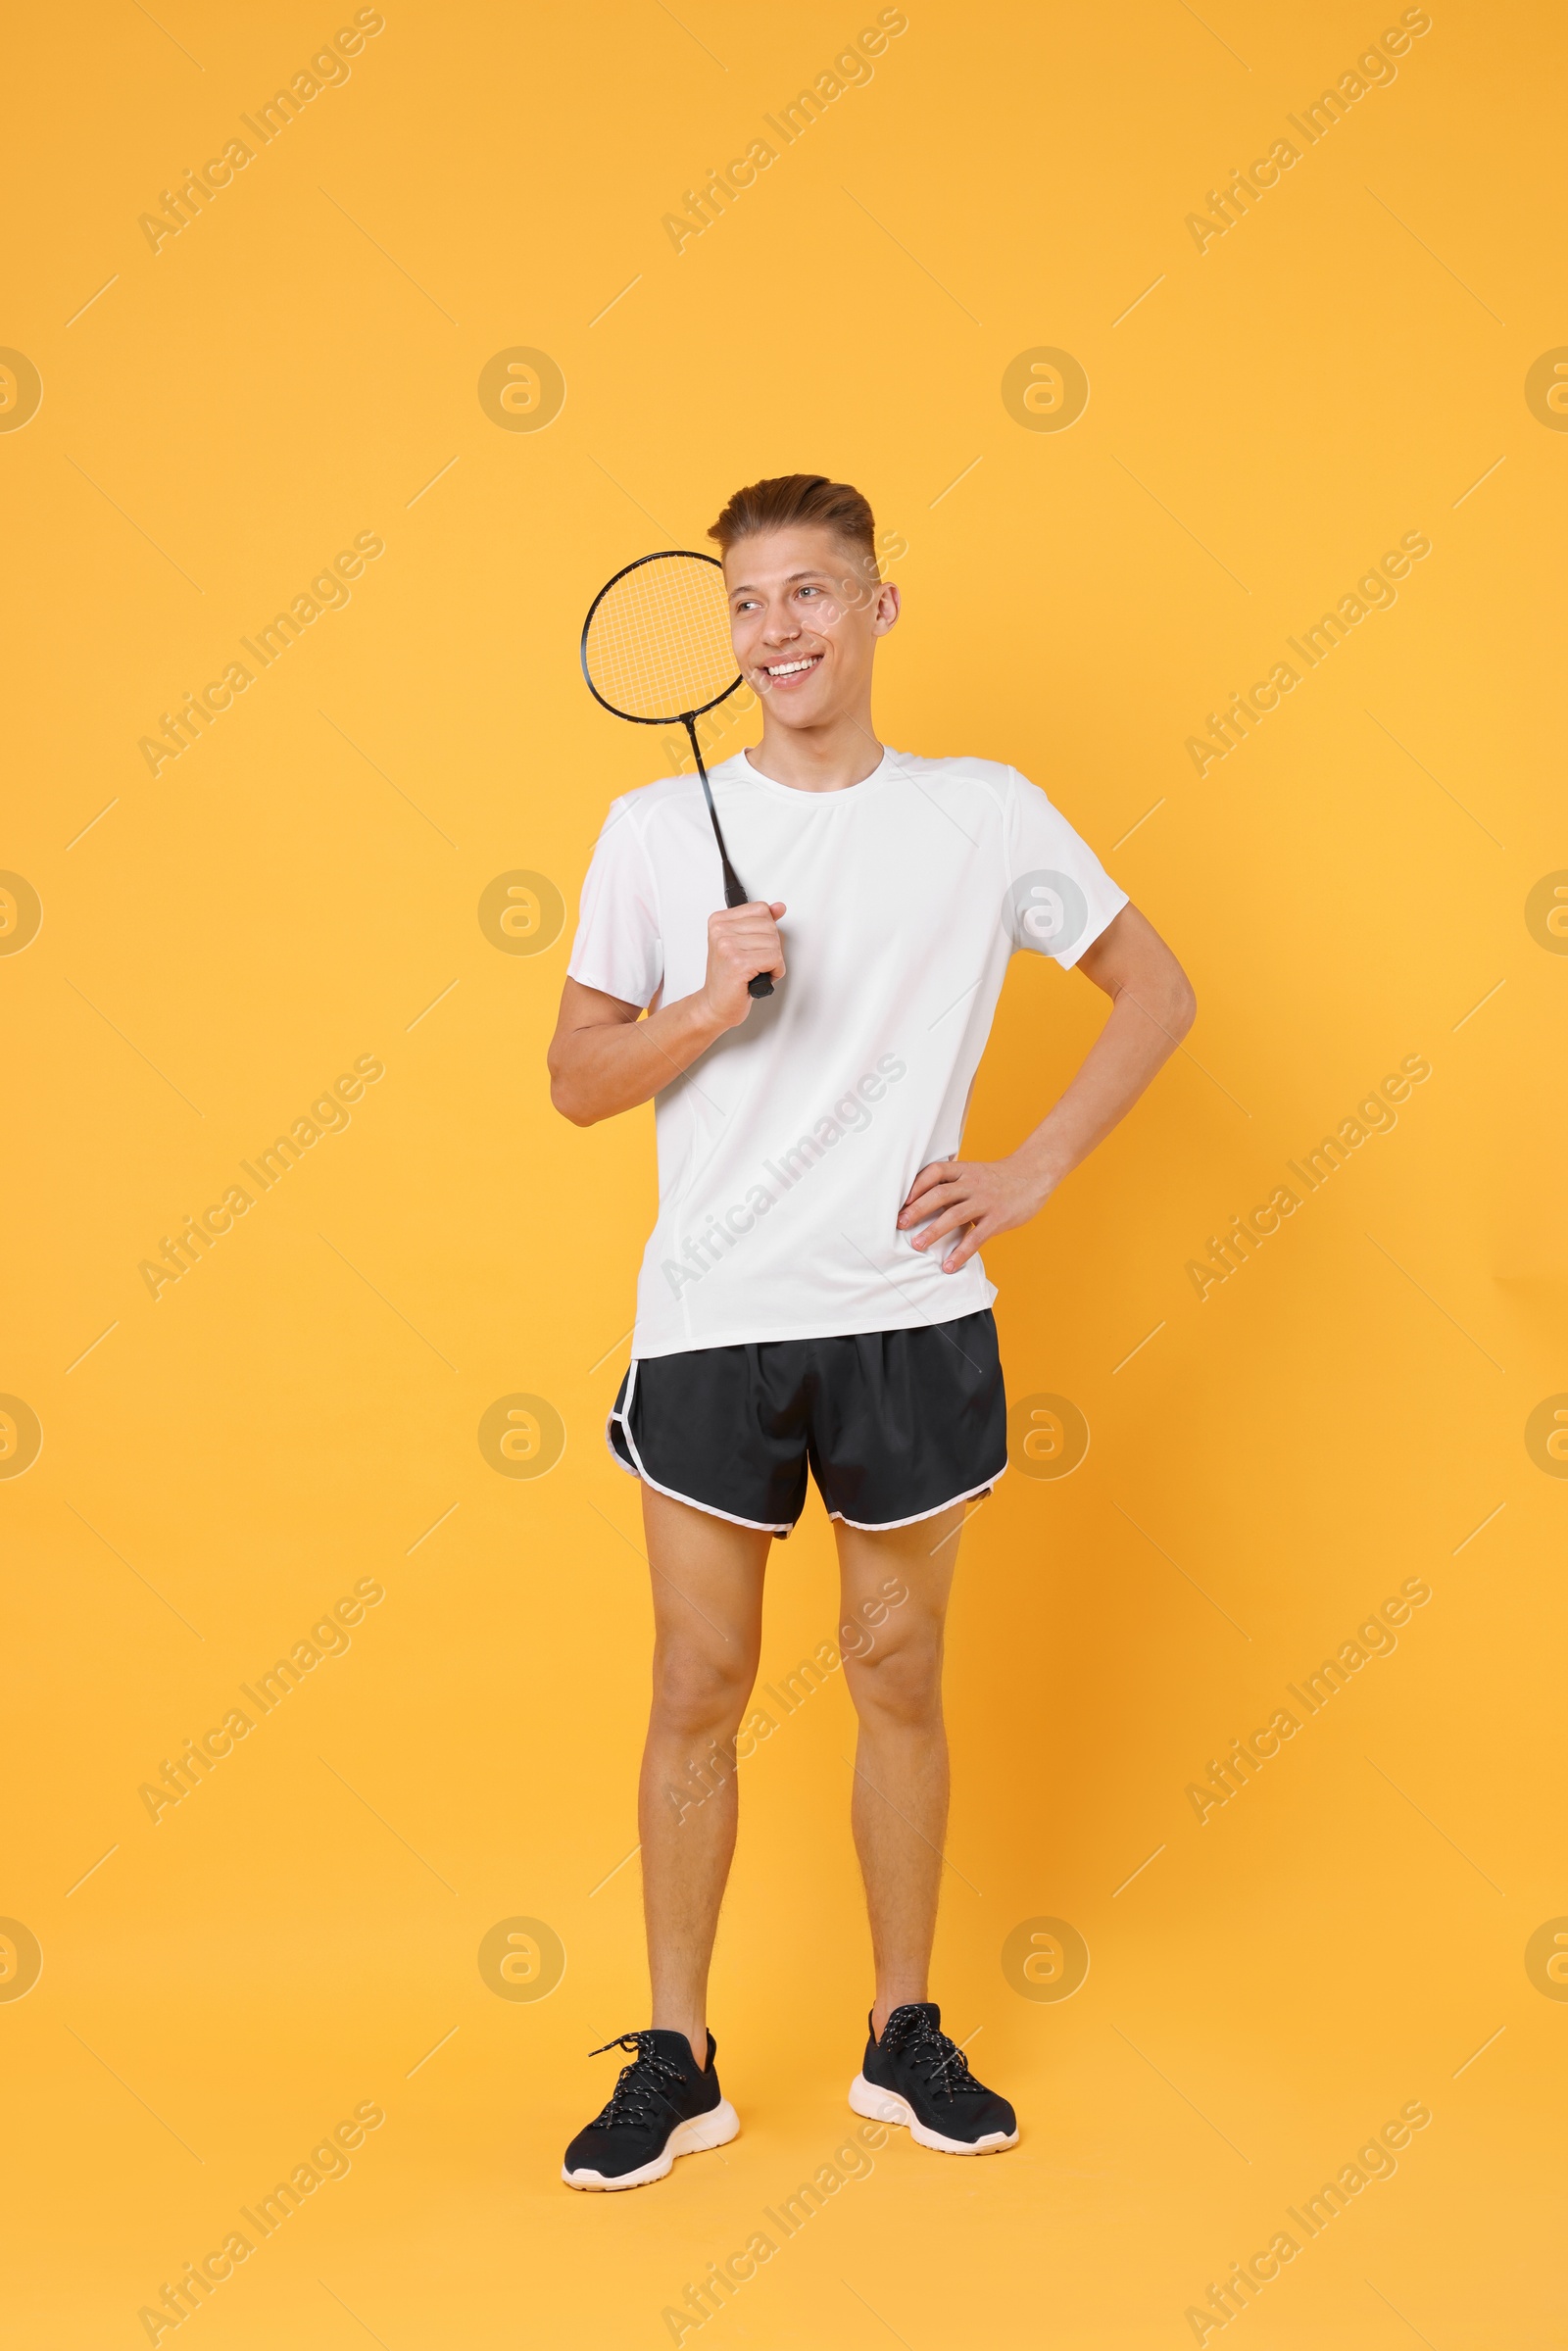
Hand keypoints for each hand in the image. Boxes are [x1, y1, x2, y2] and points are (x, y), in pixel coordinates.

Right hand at [700, 901, 785, 1028]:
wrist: (716, 1005)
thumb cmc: (728, 977)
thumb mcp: (743, 943)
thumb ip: (761, 922)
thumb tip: (778, 907)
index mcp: (719, 921)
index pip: (761, 909)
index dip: (765, 931)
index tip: (752, 946)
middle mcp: (721, 931)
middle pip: (770, 926)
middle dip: (771, 947)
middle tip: (753, 962)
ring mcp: (728, 946)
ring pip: (774, 943)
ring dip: (772, 962)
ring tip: (754, 970)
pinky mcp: (739, 963)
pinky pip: (775, 959)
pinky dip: (775, 971)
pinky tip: (759, 977)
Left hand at [897, 1153, 1052, 1272]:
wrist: (1034, 1174)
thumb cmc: (998, 1178)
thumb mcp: (974, 1173)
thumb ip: (953, 1184)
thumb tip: (922, 1202)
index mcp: (964, 1170)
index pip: (935, 1172)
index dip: (917, 1184)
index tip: (902, 1200)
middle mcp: (972, 1183)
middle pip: (940, 1194)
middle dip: (917, 1209)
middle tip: (900, 1224)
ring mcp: (985, 1200)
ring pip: (954, 1215)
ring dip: (934, 1231)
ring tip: (917, 1245)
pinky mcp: (998, 1218)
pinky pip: (976, 1237)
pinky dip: (961, 1252)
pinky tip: (949, 1265)